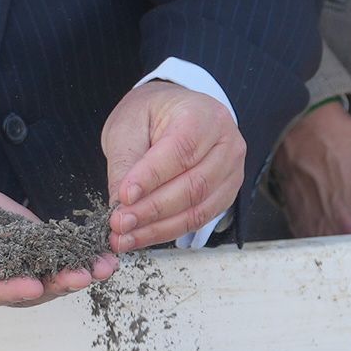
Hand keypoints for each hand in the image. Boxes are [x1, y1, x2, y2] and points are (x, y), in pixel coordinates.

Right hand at [0, 174, 114, 306]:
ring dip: (79, 272)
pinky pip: (59, 254)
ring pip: (51, 276)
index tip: (33, 286)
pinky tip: (107, 251)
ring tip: (106, 266)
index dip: (10, 289)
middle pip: (29, 289)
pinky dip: (81, 254)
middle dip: (59, 283)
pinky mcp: (31, 247)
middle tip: (86, 276)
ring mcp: (15, 265)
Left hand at [101, 77, 245, 252]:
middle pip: (193, 185)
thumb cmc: (151, 115)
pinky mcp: (225, 194)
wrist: (174, 113)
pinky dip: (168, 231)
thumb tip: (120, 205)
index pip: (180, 151)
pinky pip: (199, 220)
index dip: (151, 178)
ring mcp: (231, 172)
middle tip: (119, 223)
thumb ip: (125, 164)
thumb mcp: (128, 127)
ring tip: (125, 237)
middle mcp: (226, 144)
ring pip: (197, 209)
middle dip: (152, 210)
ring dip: (158, 228)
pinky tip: (142, 236)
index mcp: (203, 116)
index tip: (123, 197)